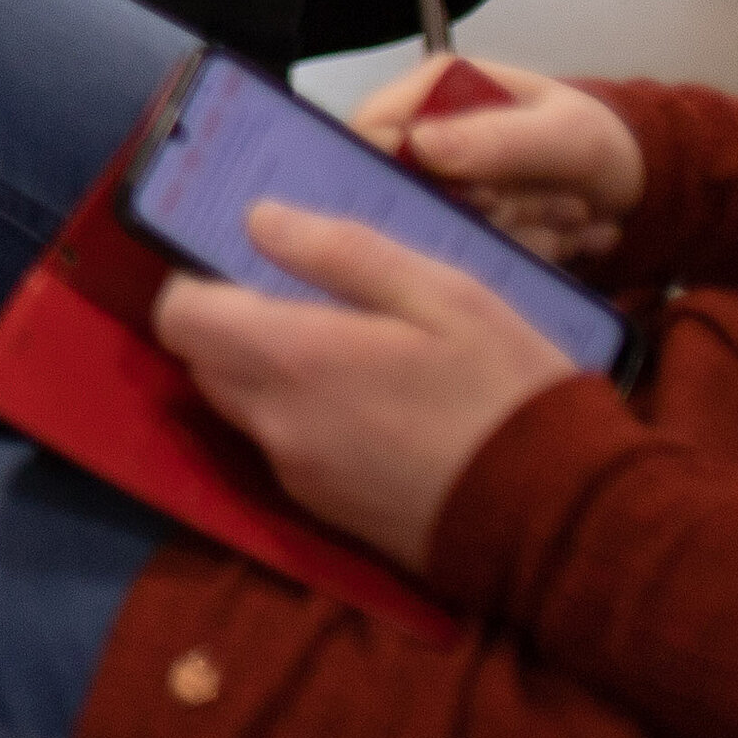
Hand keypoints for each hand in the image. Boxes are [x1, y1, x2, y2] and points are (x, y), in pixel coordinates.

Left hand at [154, 204, 589, 571]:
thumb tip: (256, 219)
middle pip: (204, 362)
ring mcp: (297, 474)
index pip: (179, 316)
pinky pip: (281, 447)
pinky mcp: (325, 510)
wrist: (558, 518)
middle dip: (229, 323)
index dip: (197, 282)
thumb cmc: (503, 389)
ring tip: (341, 343)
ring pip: (240, 406)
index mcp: (290, 360)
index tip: (244, 262)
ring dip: (263, 371)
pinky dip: (298, 416)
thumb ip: (339, 253)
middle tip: (299, 295)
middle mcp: (274, 423)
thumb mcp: (441, 295)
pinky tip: (366, 399)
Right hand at [351, 57, 648, 270]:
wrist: (641, 180)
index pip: (369, 131)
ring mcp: (442, 182)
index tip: (471, 199)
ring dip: (508, 235)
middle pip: (402, 189)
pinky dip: (517, 253)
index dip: (399, 174)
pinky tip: (565, 237)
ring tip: (570, 217)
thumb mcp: (565, 135)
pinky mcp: (462, 221)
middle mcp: (426, 133)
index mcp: (433, 90)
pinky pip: (464, 250)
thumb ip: (498, 139)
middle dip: (474, 214)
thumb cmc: (603, 141)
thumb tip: (420, 147)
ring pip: (436, 228)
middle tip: (538, 210)